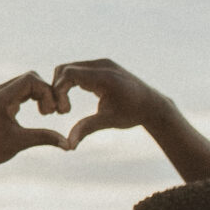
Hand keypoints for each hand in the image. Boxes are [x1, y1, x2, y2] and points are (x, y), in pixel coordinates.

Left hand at [0, 73, 69, 170]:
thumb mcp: (20, 142)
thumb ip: (45, 138)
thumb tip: (69, 144)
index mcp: (1, 98)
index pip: (30, 79)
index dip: (46, 91)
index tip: (51, 112)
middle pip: (29, 78)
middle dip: (45, 92)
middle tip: (51, 112)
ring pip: (24, 84)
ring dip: (39, 94)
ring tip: (46, 113)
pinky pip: (18, 91)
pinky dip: (31, 97)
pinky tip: (39, 112)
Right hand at [49, 59, 174, 148]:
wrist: (152, 105)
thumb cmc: (132, 114)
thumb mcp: (108, 121)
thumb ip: (86, 128)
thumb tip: (68, 145)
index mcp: (105, 76)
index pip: (68, 74)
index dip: (58, 91)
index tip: (63, 112)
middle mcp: (102, 65)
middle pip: (65, 69)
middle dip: (57, 89)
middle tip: (60, 111)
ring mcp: (101, 63)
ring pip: (68, 69)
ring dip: (61, 87)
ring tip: (65, 108)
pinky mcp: (100, 66)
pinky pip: (77, 70)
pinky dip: (69, 84)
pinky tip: (70, 100)